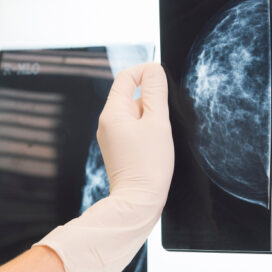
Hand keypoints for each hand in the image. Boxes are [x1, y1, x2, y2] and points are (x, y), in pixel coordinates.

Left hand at [35, 62, 173, 271]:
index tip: (163, 77)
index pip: (126, 77)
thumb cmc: (148, 166)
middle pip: (131, 94)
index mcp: (112, 112)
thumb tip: (153, 69)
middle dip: (152, 99)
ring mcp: (111, 136)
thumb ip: (155, 92)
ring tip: (160, 136)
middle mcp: (107, 122)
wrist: (138, 202)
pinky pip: (134, 128)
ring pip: (135, 113)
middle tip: (165, 118)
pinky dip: (147, 130)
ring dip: (151, 116)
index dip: (146, 71)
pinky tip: (155, 145)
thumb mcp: (158, 123)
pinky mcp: (119, 148)